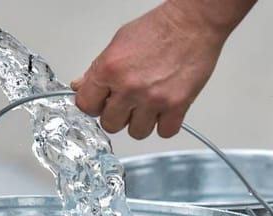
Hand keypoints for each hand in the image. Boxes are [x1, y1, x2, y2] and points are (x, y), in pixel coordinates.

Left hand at [71, 2, 231, 138]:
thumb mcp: (118, 43)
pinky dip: (164, 125)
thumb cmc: (158, 29)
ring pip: (136, 133)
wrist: (191, 24)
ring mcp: (153, 99)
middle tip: (127, 103)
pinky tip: (164, 110)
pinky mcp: (177, 105)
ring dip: (141, 122)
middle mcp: (129, 87)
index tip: (101, 103)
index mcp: (109, 69)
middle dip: (117, 115)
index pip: (86, 105)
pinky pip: (164, 132)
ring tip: (148, 106)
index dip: (94, 105)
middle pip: (110, 124)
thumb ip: (98, 69)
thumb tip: (81, 86)